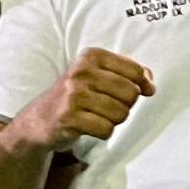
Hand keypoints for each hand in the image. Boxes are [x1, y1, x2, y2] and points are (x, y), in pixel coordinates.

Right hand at [19, 48, 155, 152]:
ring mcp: (73, 94)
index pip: (135, 70)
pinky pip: (106, 129)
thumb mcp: (96, 75)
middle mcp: (81, 72)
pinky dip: (103, 132)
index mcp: (91, 56)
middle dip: (126, 105)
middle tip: (110, 107)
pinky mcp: (69, 117)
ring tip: (98, 117)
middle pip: (130, 93)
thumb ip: (126, 73)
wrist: (38, 120)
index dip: (143, 85)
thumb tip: (151, 85)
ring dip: (114, 120)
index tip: (142, 91)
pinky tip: (90, 127)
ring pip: (120, 113)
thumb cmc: (74, 96)